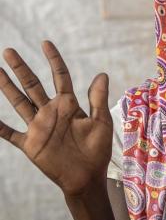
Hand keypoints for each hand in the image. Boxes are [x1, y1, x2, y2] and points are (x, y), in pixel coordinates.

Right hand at [0, 41, 112, 196]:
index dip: (53, 59)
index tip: (46, 43)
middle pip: (33, 84)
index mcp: (69, 104)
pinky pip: (10, 134)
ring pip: (19, 102)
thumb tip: (102, 73)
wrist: (88, 176)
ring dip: (7, 88)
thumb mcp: (101, 121)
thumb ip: (98, 98)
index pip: (60, 76)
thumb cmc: (97, 149)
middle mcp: (51, 111)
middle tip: (9, 51)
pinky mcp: (30, 144)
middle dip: (21, 68)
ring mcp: (39, 126)